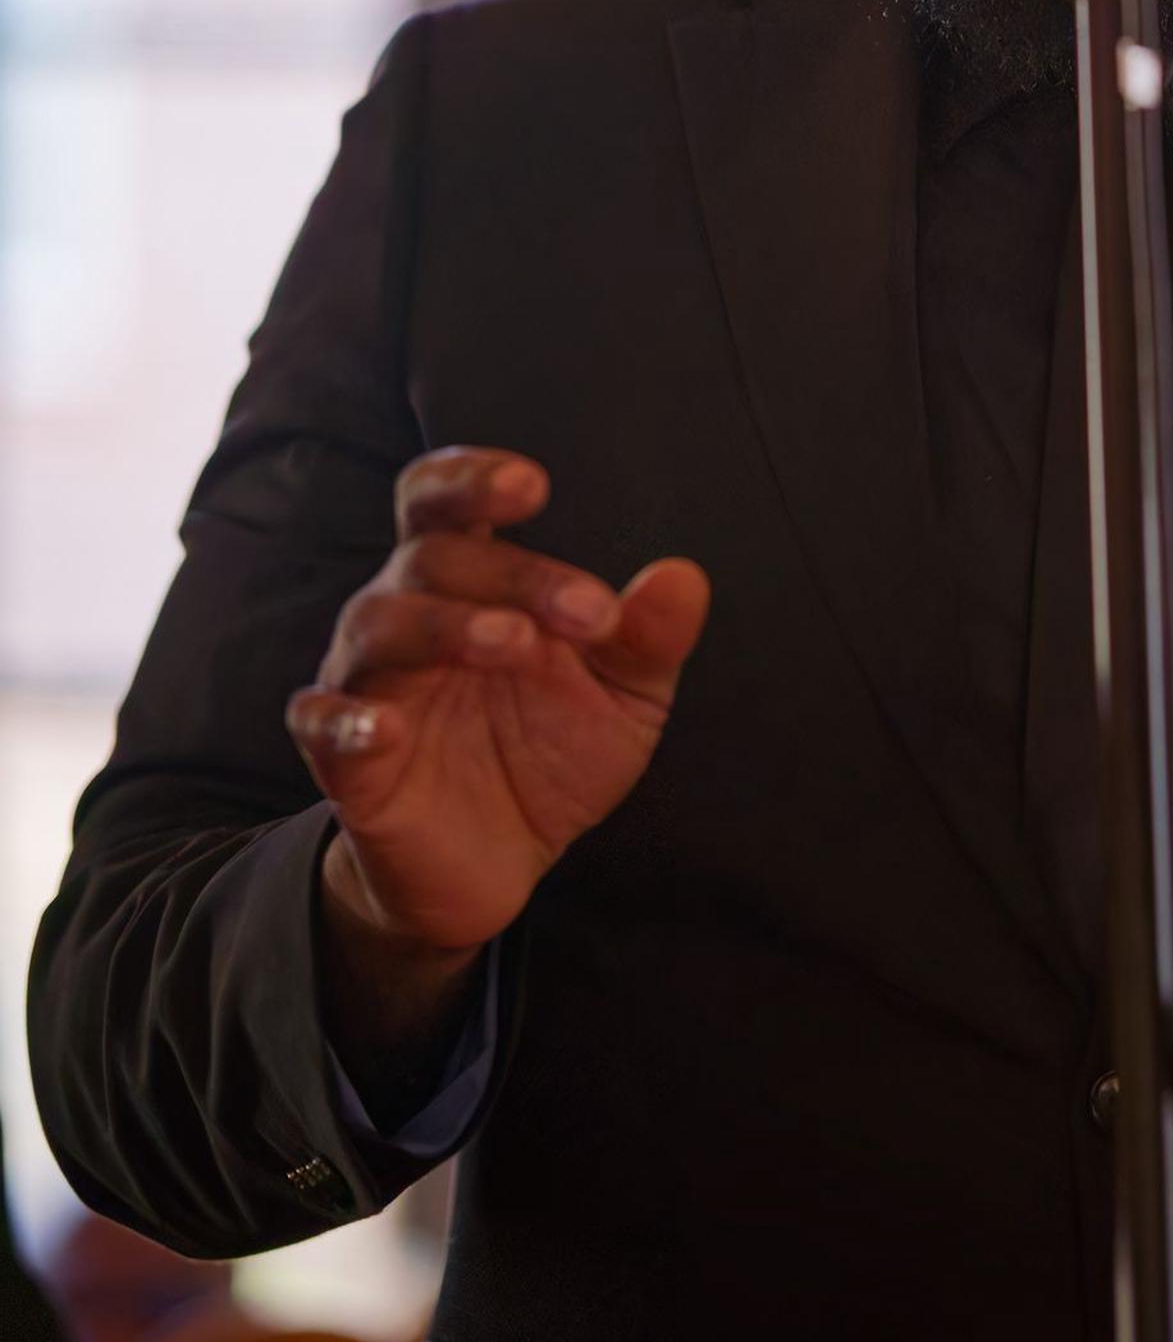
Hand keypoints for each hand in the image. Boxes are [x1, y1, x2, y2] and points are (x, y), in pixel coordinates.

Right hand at [289, 449, 709, 958]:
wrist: (501, 861)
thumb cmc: (552, 750)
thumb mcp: (623, 698)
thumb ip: (648, 638)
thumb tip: (683, 577)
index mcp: (468, 581)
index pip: (442, 501)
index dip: (473, 480)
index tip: (532, 485)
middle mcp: (407, 614)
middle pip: (430, 558)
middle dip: (513, 574)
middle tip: (589, 612)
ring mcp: (367, 683)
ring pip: (376, 624)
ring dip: (445, 625)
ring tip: (513, 643)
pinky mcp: (346, 762)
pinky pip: (320, 724)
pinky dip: (346, 720)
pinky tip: (385, 727)